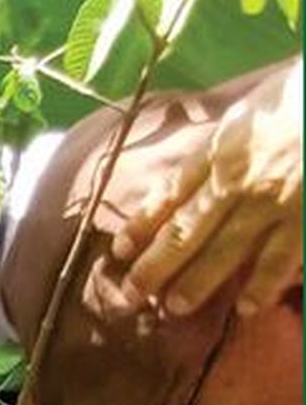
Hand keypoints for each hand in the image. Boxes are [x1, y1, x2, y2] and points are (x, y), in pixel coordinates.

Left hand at [114, 57, 302, 316]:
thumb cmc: (295, 96)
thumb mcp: (246, 111)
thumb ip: (220, 143)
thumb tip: (190, 171)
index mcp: (219, 150)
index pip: (169, 195)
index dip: (141, 225)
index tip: (117, 251)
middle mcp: (236, 181)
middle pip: (186, 231)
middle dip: (155, 266)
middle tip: (129, 296)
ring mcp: (272, 202)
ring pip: (225, 251)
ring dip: (197, 282)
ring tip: (174, 308)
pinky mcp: (305, 217)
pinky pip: (281, 258)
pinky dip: (262, 284)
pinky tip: (246, 307)